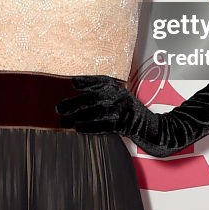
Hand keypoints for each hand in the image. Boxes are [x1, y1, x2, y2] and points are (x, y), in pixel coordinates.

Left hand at [55, 74, 181, 157]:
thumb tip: (76, 94)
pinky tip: (78, 128)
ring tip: (63, 120)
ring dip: (77, 117)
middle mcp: (119, 95)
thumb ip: (103, 93)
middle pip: (92, 98)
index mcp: (117, 87)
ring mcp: (121, 109)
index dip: (85, 81)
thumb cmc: (130, 112)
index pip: (99, 80)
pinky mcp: (123, 124)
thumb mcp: (119, 96)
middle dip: (73, 102)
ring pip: (95, 112)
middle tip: (58, 107)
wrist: (150, 127)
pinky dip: (89, 127)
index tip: (72, 82)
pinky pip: (103, 125)